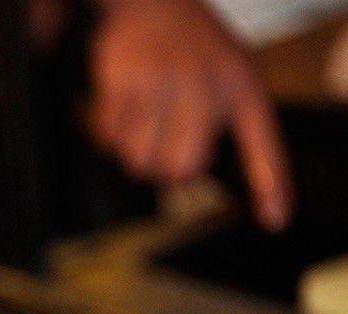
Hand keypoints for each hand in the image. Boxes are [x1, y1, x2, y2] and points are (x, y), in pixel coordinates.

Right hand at [91, 0, 292, 229]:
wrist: (153, 0)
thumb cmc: (192, 46)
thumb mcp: (230, 75)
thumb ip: (224, 124)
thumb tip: (198, 177)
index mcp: (242, 87)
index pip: (263, 144)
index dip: (270, 186)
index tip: (275, 221)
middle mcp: (206, 89)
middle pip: (178, 170)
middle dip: (163, 169)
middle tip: (161, 149)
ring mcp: (161, 87)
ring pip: (137, 160)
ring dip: (133, 153)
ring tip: (140, 125)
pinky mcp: (121, 85)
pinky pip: (108, 140)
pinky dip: (108, 135)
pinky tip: (120, 111)